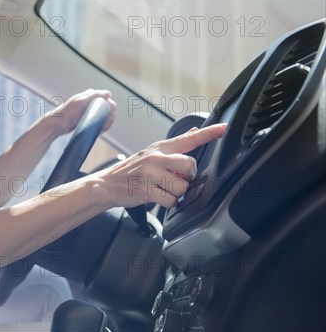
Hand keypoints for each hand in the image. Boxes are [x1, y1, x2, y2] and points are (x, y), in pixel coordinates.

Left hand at [45, 89, 116, 136]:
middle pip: (108, 109)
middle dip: (109, 117)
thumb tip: (109, 94)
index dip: (111, 108)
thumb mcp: (80, 102)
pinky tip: (100, 131)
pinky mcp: (88, 120)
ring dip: (107, 123)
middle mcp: (91, 102)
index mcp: (90, 95)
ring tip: (102, 129)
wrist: (57, 125)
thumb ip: (94, 95)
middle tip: (105, 126)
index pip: (107, 100)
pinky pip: (99, 122)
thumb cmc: (67, 112)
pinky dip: (102, 126)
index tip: (109, 117)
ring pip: (105, 116)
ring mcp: (90, 111)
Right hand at [97, 124, 227, 208]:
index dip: (209, 133)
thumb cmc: (132, 169)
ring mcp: (150, 174)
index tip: (224, 129)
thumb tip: (194, 132)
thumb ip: (175, 145)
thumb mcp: (151, 152)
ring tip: (162, 189)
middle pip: (190, 165)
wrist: (107, 183)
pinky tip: (157, 197)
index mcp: (160, 147)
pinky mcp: (146, 190)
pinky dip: (168, 203)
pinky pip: (171, 200)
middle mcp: (156, 158)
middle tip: (175, 179)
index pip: (189, 138)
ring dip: (176, 193)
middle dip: (187, 177)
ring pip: (181, 186)